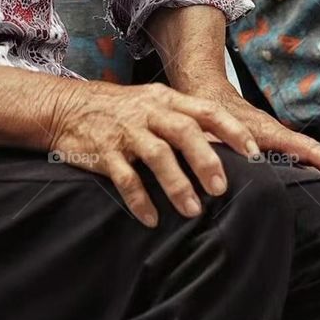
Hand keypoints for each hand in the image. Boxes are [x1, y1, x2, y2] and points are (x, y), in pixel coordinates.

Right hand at [48, 80, 262, 226]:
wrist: (66, 106)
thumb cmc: (119, 110)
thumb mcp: (152, 104)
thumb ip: (183, 120)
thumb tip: (224, 148)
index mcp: (165, 100)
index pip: (206, 111)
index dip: (232, 131)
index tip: (254, 154)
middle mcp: (148, 113)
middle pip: (184, 132)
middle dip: (205, 160)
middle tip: (221, 189)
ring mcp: (125, 132)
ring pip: (156, 155)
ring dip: (177, 184)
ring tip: (192, 211)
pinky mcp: (103, 152)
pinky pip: (124, 178)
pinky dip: (139, 200)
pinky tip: (151, 219)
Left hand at [182, 78, 319, 180]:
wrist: (202, 90)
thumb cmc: (207, 112)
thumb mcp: (215, 133)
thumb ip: (224, 151)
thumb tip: (234, 170)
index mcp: (270, 133)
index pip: (308, 149)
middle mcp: (277, 136)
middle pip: (314, 155)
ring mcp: (274, 139)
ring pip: (305, 157)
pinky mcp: (267, 143)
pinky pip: (293, 157)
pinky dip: (306, 170)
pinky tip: (307, 189)